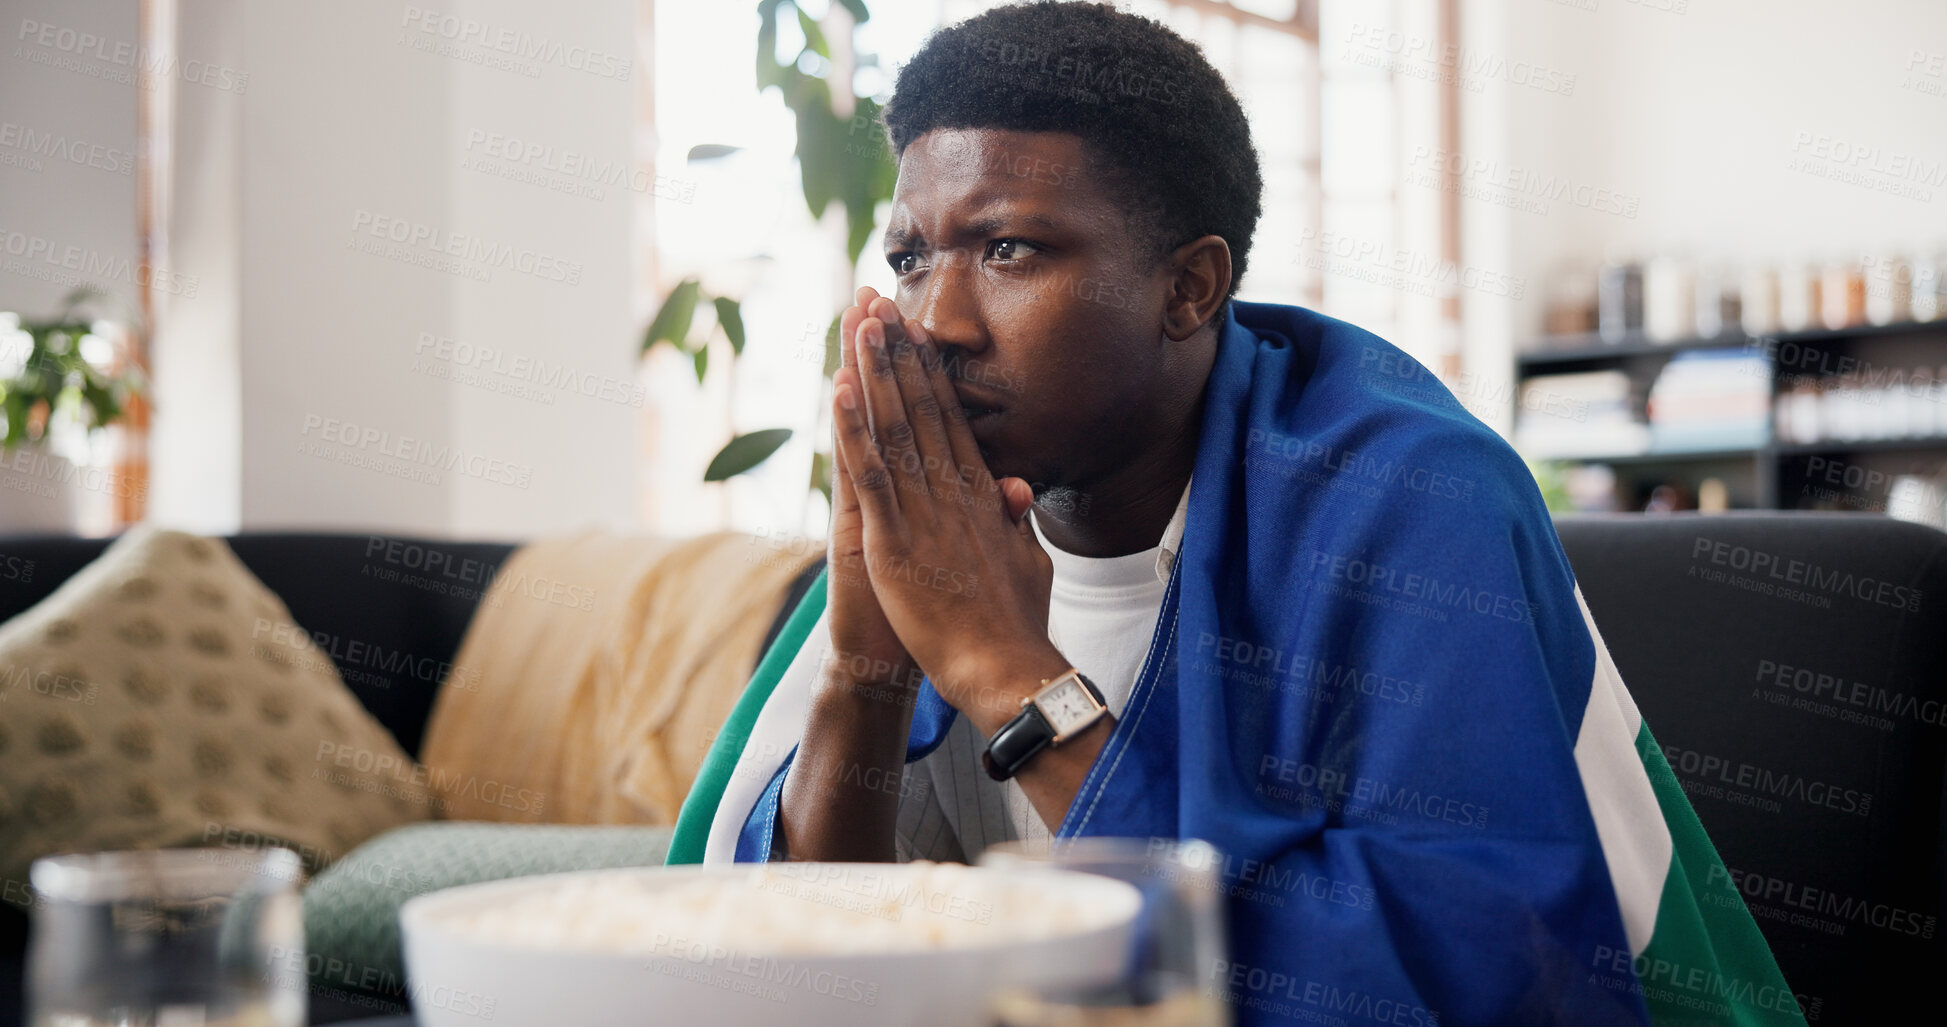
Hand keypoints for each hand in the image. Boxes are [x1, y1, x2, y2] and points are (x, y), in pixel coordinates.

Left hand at [831, 297, 1065, 726]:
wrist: (1005, 667)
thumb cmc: (1016, 624)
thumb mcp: (1026, 562)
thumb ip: (1015, 522)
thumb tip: (1016, 489)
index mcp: (980, 495)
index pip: (950, 419)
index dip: (929, 373)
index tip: (915, 332)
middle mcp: (952, 491)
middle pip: (922, 408)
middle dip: (899, 352)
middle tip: (880, 301)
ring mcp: (923, 511)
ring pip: (894, 427)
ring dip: (875, 372)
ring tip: (861, 322)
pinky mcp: (894, 539)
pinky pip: (869, 473)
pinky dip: (853, 429)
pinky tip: (840, 389)